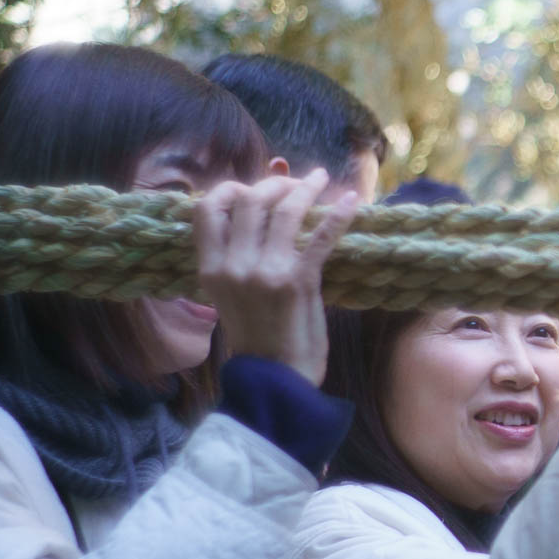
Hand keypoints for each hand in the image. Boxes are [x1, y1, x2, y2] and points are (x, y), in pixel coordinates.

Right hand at [195, 171, 356, 386]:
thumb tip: (253, 212)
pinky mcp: (299, 281)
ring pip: (285, 210)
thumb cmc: (257, 337)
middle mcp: (234, 265)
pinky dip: (339, 214)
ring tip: (319, 179)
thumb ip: (237, 256)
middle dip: (274, 184)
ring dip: (305, 188)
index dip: (230, 189)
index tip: (251, 188)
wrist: (276, 379)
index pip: (207, 209)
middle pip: (250, 200)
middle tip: (292, 185)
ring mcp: (266, 271)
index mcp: (211, 269)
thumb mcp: (230, 295)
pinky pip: (321, 236)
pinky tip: (351, 200)